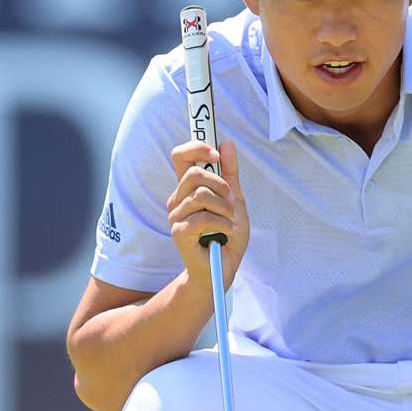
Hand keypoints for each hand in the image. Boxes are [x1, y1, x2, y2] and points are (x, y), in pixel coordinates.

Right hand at [166, 139, 249, 294]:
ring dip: (224, 208)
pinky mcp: (178, 231)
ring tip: (229, 221)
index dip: (195, 148)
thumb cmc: (227, 234)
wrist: (224, 267)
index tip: (215, 153)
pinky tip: (226, 233)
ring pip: (201, 195)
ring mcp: (176, 215)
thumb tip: (226, 143)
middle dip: (220, 185)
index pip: (181, 157)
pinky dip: (222, 224)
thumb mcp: (235, 199)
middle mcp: (178, 199)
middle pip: (194, 174)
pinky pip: (203, 217)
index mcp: (189, 188)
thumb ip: (230, 173)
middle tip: (231, 202)